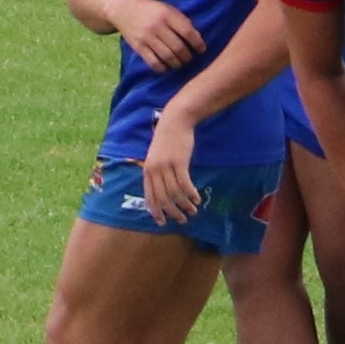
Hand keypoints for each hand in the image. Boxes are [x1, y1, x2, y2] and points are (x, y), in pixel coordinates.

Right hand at [110, 0, 206, 73]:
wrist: (122, 9)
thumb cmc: (150, 9)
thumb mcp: (166, 8)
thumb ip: (180, 21)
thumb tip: (196, 39)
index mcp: (167, 14)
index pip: (187, 32)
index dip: (198, 43)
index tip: (202, 50)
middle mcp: (157, 26)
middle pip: (178, 47)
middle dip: (188, 56)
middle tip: (190, 58)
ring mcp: (146, 38)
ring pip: (167, 57)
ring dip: (177, 64)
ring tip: (180, 63)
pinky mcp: (138, 47)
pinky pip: (153, 62)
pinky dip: (163, 68)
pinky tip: (167, 67)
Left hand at [141, 108, 201, 224]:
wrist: (175, 121)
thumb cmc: (167, 141)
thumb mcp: (156, 157)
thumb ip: (157, 173)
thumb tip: (162, 192)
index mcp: (147, 171)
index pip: (150, 197)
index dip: (156, 211)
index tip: (162, 222)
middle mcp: (154, 171)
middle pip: (163, 198)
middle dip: (172, 212)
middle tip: (182, 220)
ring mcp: (166, 166)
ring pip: (175, 193)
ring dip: (185, 205)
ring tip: (193, 211)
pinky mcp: (179, 162)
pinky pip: (185, 184)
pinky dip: (191, 194)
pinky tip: (197, 199)